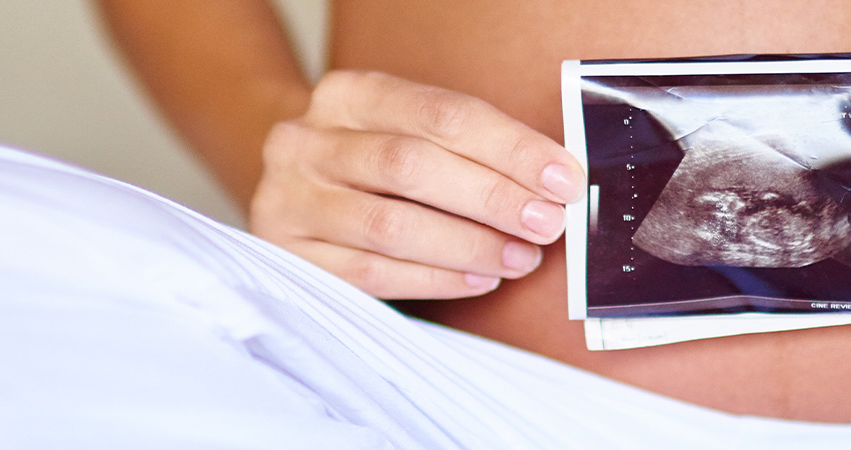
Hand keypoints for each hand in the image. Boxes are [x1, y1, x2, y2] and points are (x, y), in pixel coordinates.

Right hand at [251, 70, 584, 298]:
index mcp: (348, 94)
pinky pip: (370, 272)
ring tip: (519, 258)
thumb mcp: (409, 130)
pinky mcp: (288, 254)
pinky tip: (477, 279)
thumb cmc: (375, 160)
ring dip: (467, 246)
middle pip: (411, 166)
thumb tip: (552, 181)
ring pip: (390, 225)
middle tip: (545, 224)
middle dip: (491, 198)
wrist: (296, 187)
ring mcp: (290, 198)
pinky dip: (433, 278)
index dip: (509, 147)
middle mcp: (308, 140)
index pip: (440, 114)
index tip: (562, 178)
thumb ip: (468, 146)